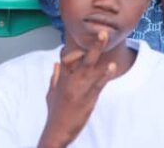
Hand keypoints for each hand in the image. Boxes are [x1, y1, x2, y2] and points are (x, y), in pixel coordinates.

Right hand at [38, 31, 116, 147]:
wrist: (56, 130)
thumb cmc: (55, 112)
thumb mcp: (51, 93)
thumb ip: (55, 78)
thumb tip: (55, 64)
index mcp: (61, 79)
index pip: (65, 57)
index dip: (74, 50)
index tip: (82, 46)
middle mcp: (70, 80)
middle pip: (81, 58)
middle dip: (93, 45)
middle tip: (103, 32)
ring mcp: (79, 88)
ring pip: (90, 67)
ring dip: (98, 53)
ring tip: (106, 41)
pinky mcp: (87, 98)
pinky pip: (98, 84)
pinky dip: (105, 74)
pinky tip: (112, 67)